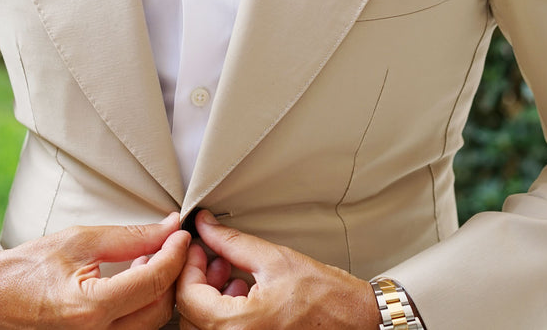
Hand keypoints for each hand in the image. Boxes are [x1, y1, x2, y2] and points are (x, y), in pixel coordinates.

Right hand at [0, 213, 190, 328]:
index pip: (154, 280)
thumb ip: (129, 236)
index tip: (181, 234)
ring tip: (147, 261)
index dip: (175, 253)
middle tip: (168, 245)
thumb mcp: (79, 241)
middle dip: (171, 273)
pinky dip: (143, 306)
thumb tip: (168, 228)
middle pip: (161, 307)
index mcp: (90, 309)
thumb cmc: (26, 270)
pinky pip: (135, 329)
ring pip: (152, 323)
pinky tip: (135, 283)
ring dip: (159, 291)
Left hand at [175, 211, 378, 329]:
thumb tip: (205, 226)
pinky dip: (224, 314)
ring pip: (204, 326)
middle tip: (216, 259)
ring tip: (233, 274)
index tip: (198, 248)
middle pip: (191, 314)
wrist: (359, 321)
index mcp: (237, 326)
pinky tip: (243, 293)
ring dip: (210, 298)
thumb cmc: (328, 297)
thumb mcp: (274, 259)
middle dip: (199, 282)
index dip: (188, 266)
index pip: (187, 296)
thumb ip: (231, 242)